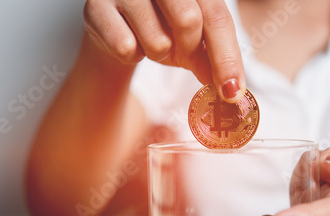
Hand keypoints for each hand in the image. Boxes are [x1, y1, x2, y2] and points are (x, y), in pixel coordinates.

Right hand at [83, 0, 245, 101]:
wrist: (114, 27)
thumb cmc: (158, 29)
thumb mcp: (191, 43)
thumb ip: (212, 60)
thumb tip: (231, 89)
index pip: (217, 16)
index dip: (227, 58)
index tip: (233, 92)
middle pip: (189, 21)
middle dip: (187, 49)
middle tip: (178, 50)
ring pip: (157, 41)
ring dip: (156, 53)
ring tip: (147, 40)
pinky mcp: (97, 6)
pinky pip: (126, 47)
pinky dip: (131, 55)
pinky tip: (126, 41)